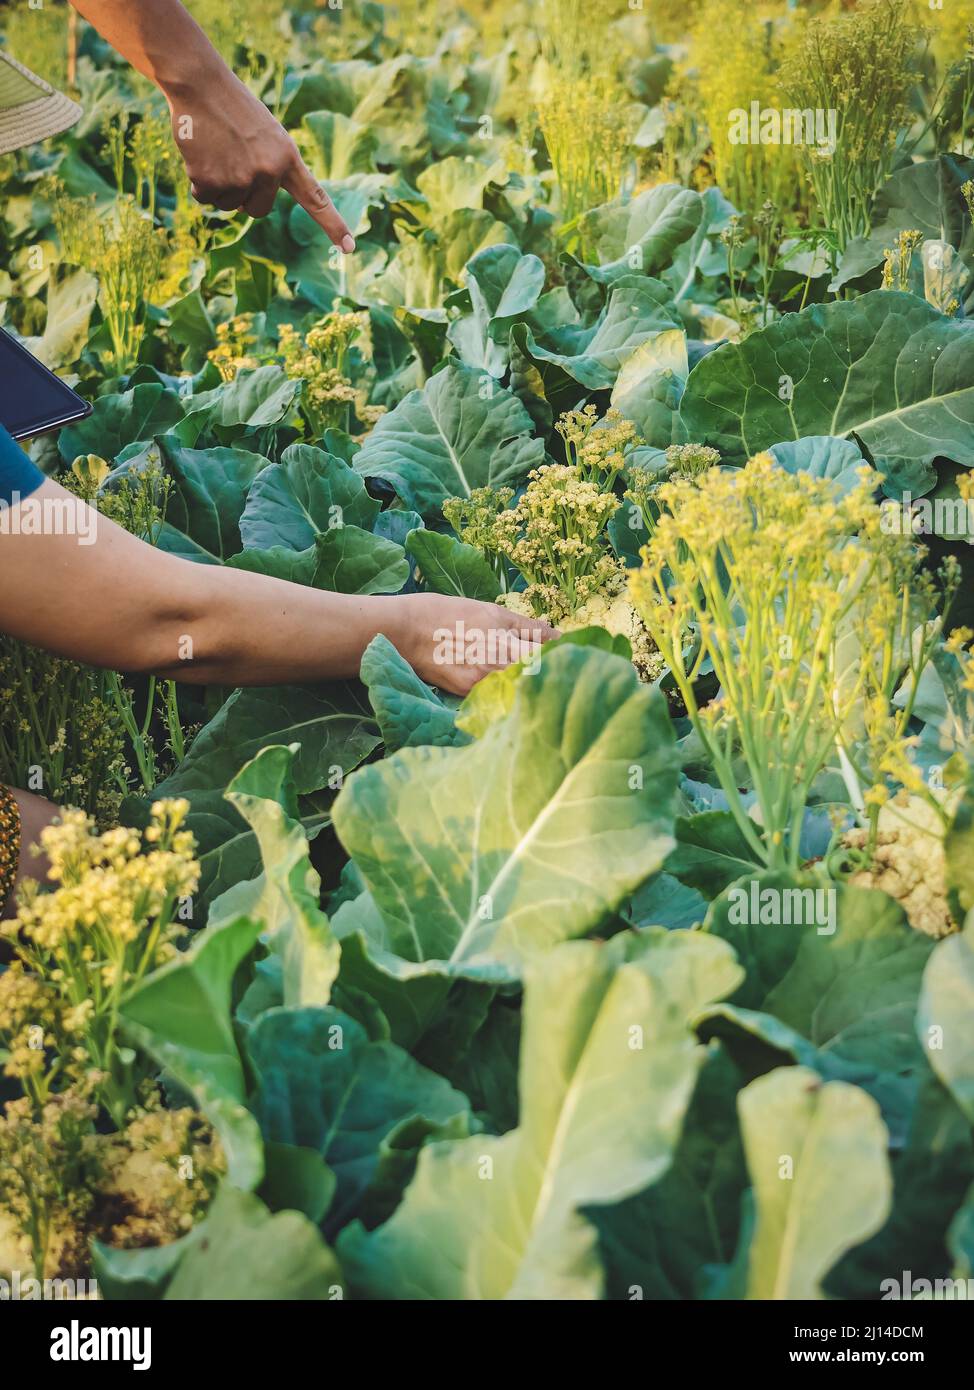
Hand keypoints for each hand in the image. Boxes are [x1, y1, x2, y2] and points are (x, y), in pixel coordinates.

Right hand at [166, 69, 354, 249]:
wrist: (201, 85)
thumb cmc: (234, 107)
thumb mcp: (266, 135)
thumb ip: (272, 168)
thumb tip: (252, 205)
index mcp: (287, 158)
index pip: (316, 198)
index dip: (333, 225)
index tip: (349, 247)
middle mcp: (269, 172)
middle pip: (257, 210)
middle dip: (244, 195)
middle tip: (232, 159)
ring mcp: (241, 178)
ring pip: (229, 206)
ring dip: (219, 185)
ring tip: (216, 150)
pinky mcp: (212, 181)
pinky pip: (205, 199)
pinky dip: (199, 182)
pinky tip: (201, 153)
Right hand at [399, 594, 558, 696]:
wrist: (407, 632)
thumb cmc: (450, 614)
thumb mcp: (493, 612)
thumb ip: (529, 627)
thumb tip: (559, 636)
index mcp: (508, 648)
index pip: (552, 660)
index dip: (569, 656)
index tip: (579, 652)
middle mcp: (498, 674)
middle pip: (540, 681)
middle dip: (555, 673)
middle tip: (566, 665)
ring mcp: (483, 690)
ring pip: (521, 692)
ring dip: (534, 684)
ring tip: (540, 674)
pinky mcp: (470, 698)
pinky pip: (500, 698)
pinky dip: (511, 692)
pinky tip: (515, 685)